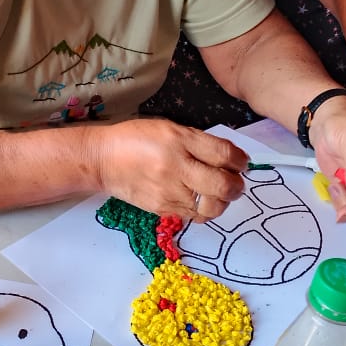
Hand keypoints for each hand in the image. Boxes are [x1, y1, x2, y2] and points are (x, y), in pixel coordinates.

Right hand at [98, 119, 247, 222]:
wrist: (103, 159)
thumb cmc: (137, 138)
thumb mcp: (170, 128)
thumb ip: (199, 142)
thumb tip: (229, 158)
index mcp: (179, 140)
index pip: (224, 154)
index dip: (240, 161)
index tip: (241, 163)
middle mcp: (176, 167)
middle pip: (223, 185)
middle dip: (236, 186)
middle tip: (234, 182)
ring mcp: (169, 192)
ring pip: (212, 207)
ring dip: (222, 201)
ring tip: (217, 193)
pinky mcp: (162, 209)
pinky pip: (195, 216)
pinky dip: (203, 209)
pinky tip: (198, 200)